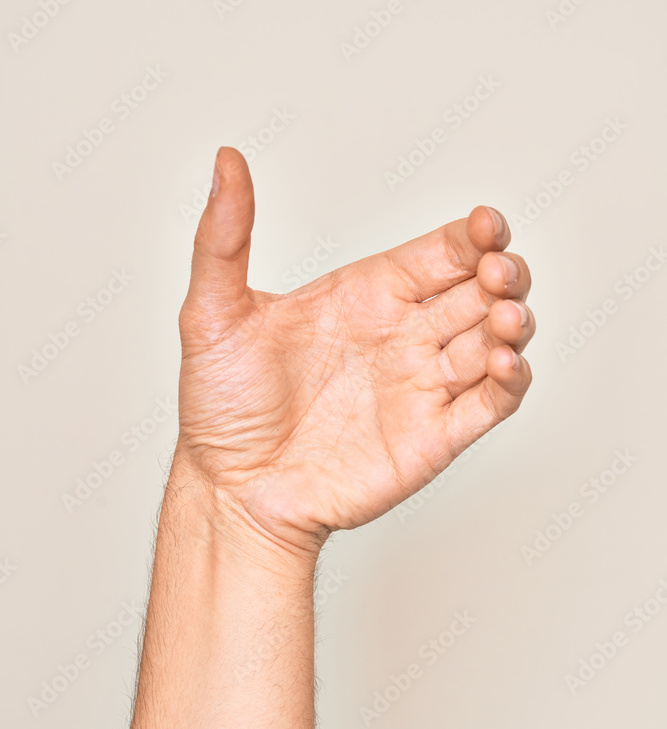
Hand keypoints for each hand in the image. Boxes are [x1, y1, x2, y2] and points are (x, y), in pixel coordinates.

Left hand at [176, 147, 533, 557]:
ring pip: (495, 342)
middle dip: (504, 274)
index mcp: (366, 296)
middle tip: (498, 273)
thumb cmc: (220, 410)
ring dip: (513, 323)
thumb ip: (224, 238)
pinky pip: (490, 405)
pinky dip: (511, 382)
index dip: (474, 235)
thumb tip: (227, 161)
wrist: (230, 490)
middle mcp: (402, 336)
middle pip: (482, 290)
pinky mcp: (433, 438)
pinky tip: (503, 364)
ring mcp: (421, 387)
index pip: (442, 253)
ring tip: (503, 318)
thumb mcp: (213, 315)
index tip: (485, 227)